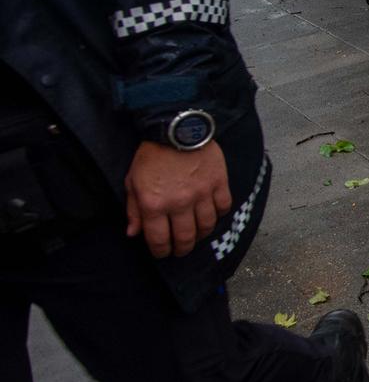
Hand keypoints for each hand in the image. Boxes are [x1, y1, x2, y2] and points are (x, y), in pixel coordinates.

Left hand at [124, 141, 232, 257]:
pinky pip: (223, 207)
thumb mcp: (132, 182)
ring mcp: (201, 194)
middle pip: (185, 237)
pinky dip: (218, 214)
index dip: (160, 251)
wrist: (175, 129)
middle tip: (180, 250)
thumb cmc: (151, 155)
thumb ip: (133, 210)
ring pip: (206, 226)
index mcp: (154, 204)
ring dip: (201, 234)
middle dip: (182, 248)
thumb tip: (133, 233)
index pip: (158, 240)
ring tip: (196, 234)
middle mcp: (179, 203)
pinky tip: (211, 213)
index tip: (162, 252)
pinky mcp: (218, 183)